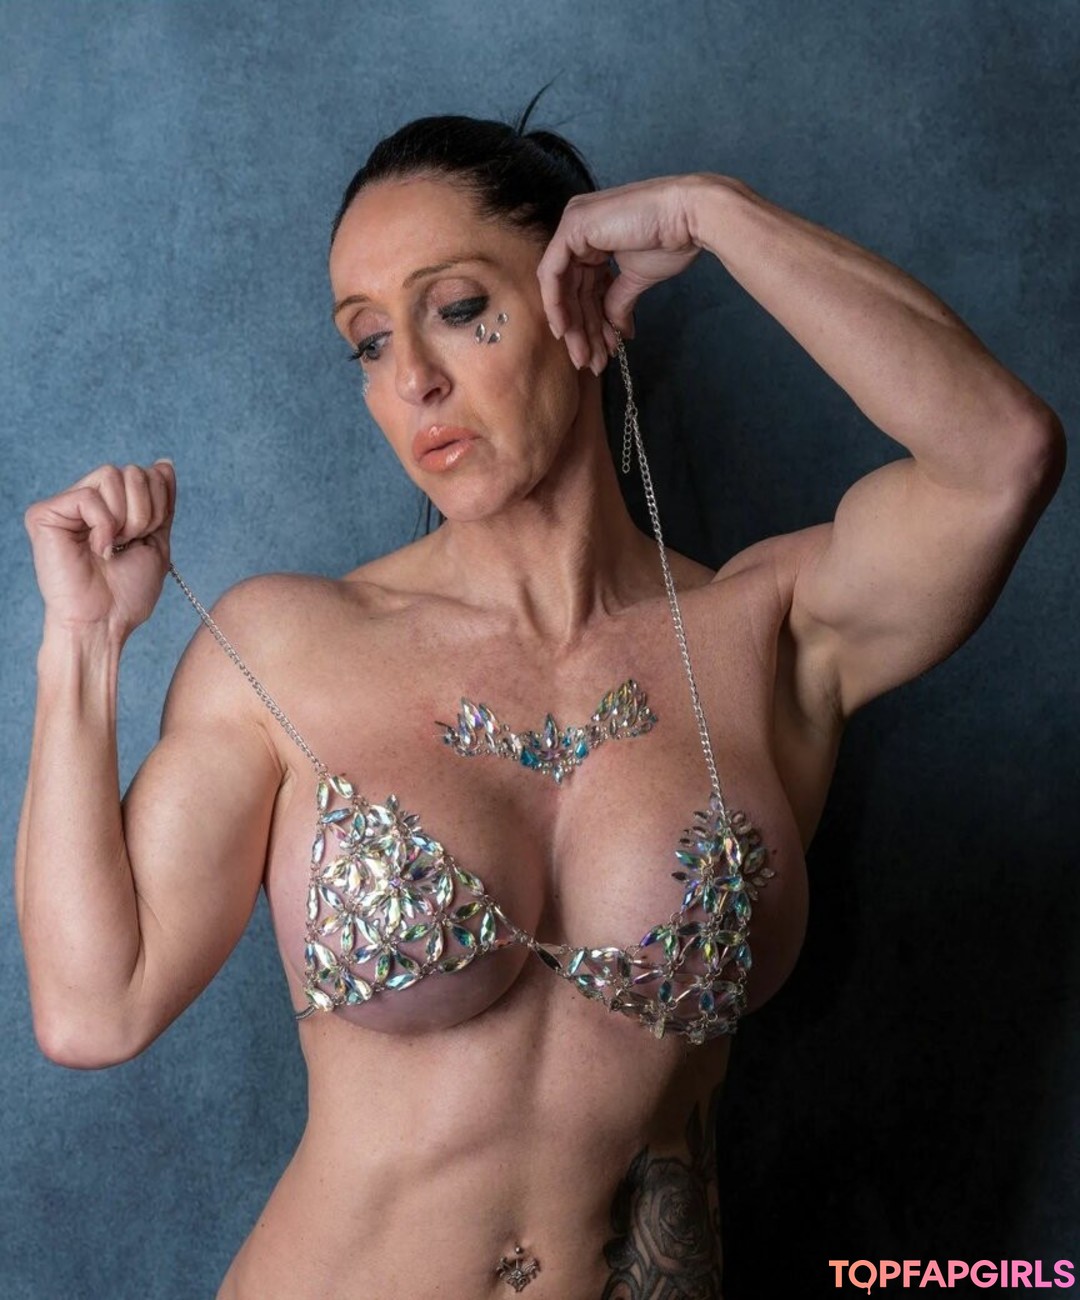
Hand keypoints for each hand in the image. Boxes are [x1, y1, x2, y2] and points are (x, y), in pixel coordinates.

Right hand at [24, 460, 176, 638]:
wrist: (104, 622)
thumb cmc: (127, 593)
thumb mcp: (157, 541)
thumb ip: (161, 502)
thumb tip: (164, 463)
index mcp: (114, 507)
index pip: (147, 474)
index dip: (160, 501)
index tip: (148, 535)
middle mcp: (88, 501)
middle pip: (132, 471)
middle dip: (145, 512)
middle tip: (129, 544)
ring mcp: (65, 506)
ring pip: (111, 474)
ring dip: (126, 518)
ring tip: (112, 547)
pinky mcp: (44, 514)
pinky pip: (88, 495)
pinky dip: (103, 525)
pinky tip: (96, 549)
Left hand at [536, 174, 707, 372]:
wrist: (687, 217)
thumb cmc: (668, 240)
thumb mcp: (636, 278)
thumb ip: (618, 302)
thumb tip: (616, 330)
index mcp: (593, 238)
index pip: (583, 286)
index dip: (590, 322)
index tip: (599, 352)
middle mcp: (579, 230)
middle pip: (572, 290)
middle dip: (583, 331)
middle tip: (590, 363)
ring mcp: (573, 226)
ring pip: (561, 287)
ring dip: (574, 327)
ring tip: (587, 358)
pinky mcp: (572, 227)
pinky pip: (553, 273)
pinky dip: (557, 304)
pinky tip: (566, 332)